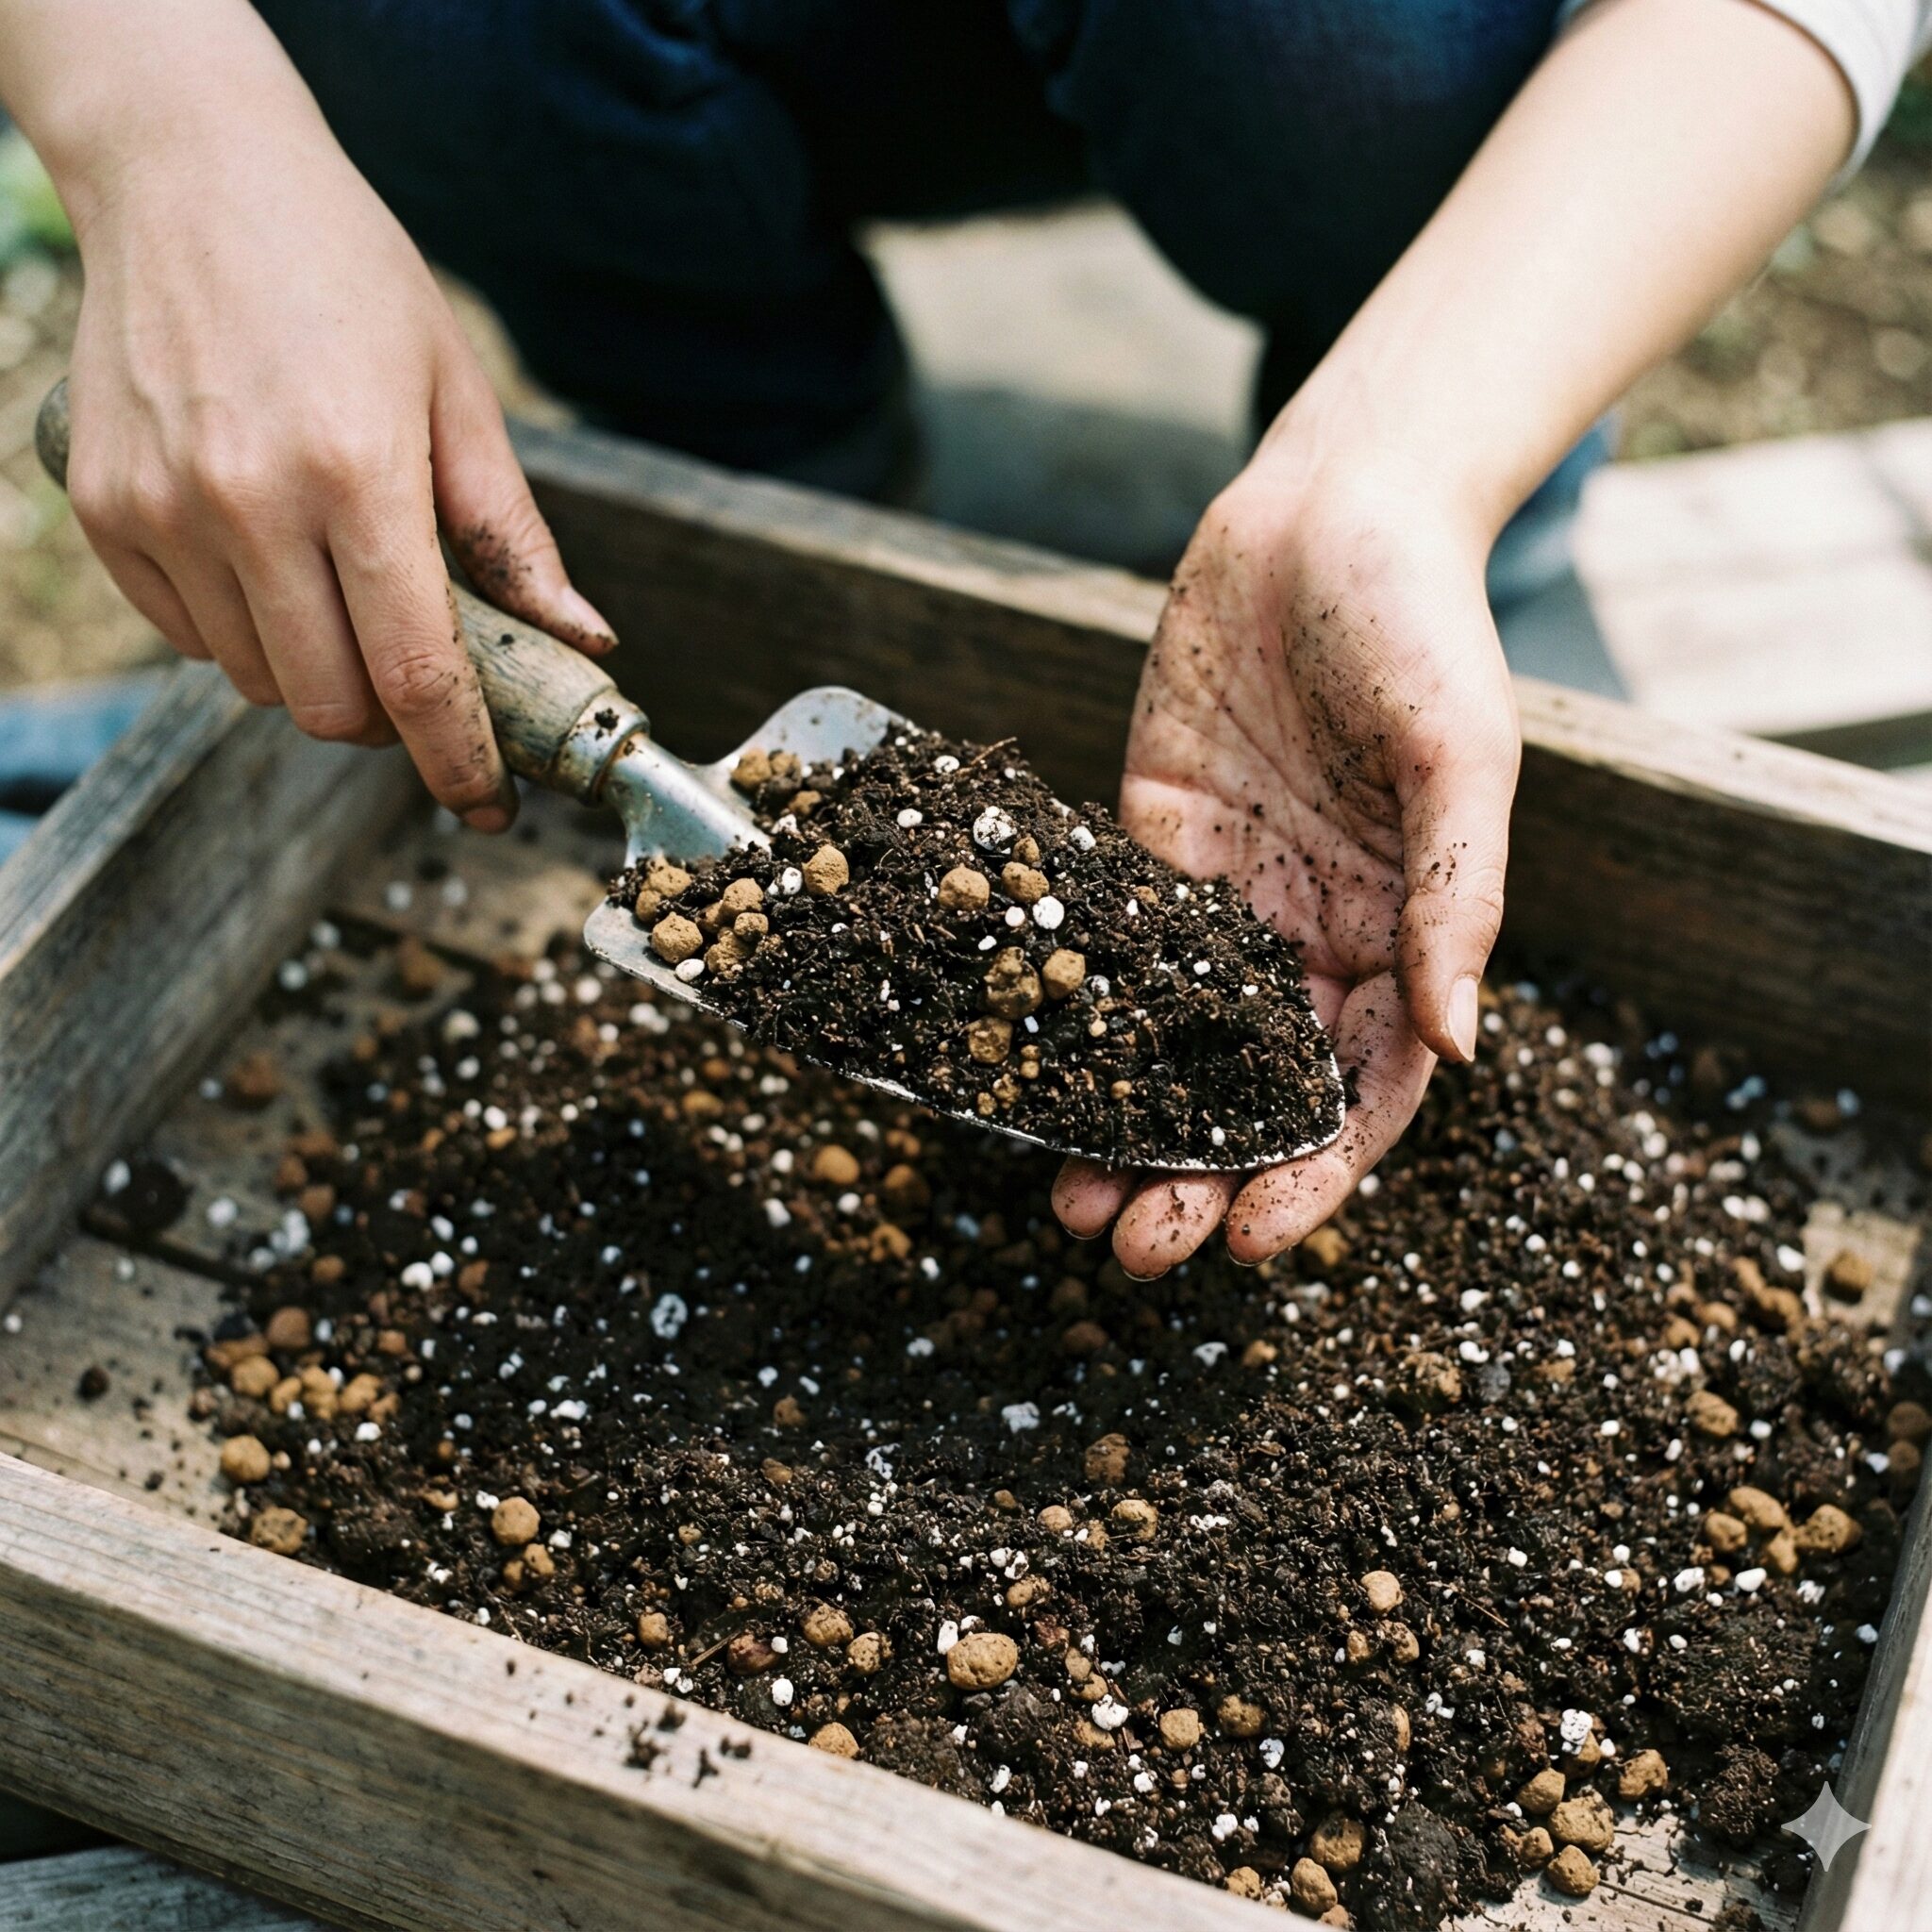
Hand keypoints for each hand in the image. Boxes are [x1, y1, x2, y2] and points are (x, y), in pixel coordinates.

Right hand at [55, 42, 613, 827]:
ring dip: (317, 674)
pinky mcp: (104, 508)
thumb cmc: (344, 270)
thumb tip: (579, 636)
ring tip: (341, 591)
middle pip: (329, 705)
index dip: (457, 758)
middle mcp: (247, 502)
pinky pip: (189, 638)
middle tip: (421, 678)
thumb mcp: (457, 390)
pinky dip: (243, 634)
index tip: (487, 800)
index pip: (414, 673)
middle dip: (389, 721)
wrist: (187, 171)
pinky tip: (270, 561)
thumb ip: (512, 532)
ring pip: (256, 683)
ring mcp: (162, 509)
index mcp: (356, 472)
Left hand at [1052, 449, 1519, 1274]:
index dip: (1315, 1172)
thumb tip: (1464, 1044)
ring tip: (1075, 1205)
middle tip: (1138, 1251)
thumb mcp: (1458, 759)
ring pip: (1172, 1043)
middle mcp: (1308, 934)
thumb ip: (1456, 899)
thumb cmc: (1420, 624)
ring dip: (1129, 1129)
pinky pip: (1110, 951)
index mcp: (1398, 932)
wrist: (1320, 516)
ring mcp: (1223, 898)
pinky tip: (1028, 1080)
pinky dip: (1074, 1022)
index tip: (1260, 1240)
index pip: (1364, 1088)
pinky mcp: (1146, 848)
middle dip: (1204, 1179)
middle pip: (1256, 1090)